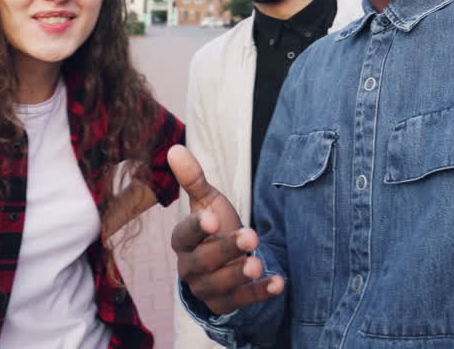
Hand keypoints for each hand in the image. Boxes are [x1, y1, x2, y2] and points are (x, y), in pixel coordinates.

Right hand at [168, 145, 283, 314]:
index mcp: (183, 241)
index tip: (213, 219)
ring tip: (257, 263)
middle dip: (226, 249)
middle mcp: (190, 268)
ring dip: (240, 275)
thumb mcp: (207, 202)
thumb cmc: (215, 227)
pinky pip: (242, 301)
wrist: (225, 262)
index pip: (185, 235)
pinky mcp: (225, 304)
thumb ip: (194, 179)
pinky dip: (260, 293)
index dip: (198, 227)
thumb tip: (175, 148)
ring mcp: (207, 288)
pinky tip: (278, 282)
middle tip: (250, 237)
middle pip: (204, 262)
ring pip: (220, 285)